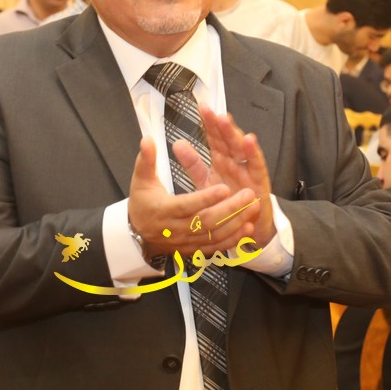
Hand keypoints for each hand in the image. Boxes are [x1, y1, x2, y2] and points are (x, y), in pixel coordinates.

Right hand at [127, 137, 258, 257]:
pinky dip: (233, 239)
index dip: (206, 198)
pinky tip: (247, 228)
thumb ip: (146, 160)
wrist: (138, 236)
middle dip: (229, 209)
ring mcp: (186, 241)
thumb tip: (147, 140)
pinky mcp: (194, 249)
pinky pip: (216, 247)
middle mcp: (176, 229)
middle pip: (206, 222)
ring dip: (236, 223)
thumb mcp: (140, 181)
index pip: (187, 205)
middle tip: (248, 194)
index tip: (224, 188)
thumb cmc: (142, 205)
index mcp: (164, 210)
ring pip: (214, 235)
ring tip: (253, 207)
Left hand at [171, 104, 274, 246]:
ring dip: (233, 133)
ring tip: (224, 119)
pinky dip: (253, 152)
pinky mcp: (259, 180)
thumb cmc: (227, 203)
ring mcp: (247, 169)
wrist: (245, 226)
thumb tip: (177, 144)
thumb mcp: (206, 182)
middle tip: (209, 110)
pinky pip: (256, 164)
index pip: (214, 137)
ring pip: (240, 147)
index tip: (201, 107)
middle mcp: (235, 161)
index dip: (208, 123)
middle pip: (226, 138)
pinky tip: (248, 140)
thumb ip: (193, 164)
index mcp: (221, 160)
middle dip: (218, 123)